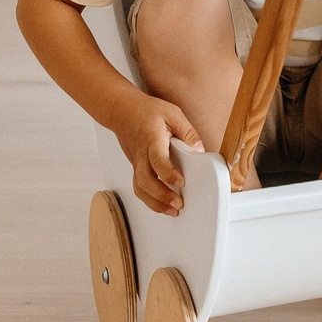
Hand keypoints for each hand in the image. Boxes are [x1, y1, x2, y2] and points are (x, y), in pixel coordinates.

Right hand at [112, 95, 202, 214]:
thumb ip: (188, 132)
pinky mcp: (135, 168)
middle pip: (146, 180)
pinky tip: (162, 206)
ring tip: (173, 211)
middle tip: (179, 204)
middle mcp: (141, 154)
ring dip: (155, 203)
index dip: (168, 173)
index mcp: (152, 139)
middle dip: (161, 196)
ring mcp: (136, 163)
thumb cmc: (146, 111)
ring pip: (140, 188)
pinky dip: (149, 200)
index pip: (157, 159)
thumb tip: (200, 150)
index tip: (181, 182)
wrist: (121, 111)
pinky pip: (139, 187)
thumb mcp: (172, 113)